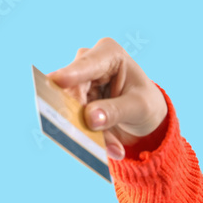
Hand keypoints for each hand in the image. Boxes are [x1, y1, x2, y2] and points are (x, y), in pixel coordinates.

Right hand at [47, 37, 166, 159]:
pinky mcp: (74, 101)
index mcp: (109, 53)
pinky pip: (74, 121)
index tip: (56, 81)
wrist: (145, 116)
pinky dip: (91, 137)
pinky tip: (112, 148)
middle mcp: (88, 63)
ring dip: (89, 132)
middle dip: (80, 117)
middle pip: (73, 90)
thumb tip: (90, 119)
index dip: (70, 75)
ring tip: (115, 148)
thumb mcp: (139, 107)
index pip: (87, 65)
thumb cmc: (146, 103)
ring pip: (70, 109)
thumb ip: (115, 111)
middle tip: (86, 139)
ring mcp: (78, 82)